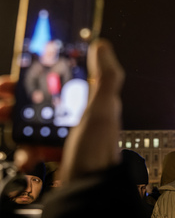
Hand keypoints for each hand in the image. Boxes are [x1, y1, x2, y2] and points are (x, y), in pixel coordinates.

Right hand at [0, 39, 123, 179]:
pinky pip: (34, 145)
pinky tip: (27, 154)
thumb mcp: (104, 108)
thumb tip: (102, 45)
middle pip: (44, 98)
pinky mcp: (56, 151)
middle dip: (20, 96)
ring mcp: (66, 133)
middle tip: (3, 96)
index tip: (21, 69)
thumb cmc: (98, 149)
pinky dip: (26, 148)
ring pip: (34, 120)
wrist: (89, 188)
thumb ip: (106, 77)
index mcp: (90, 101)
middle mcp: (79, 115)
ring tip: (2, 116)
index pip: (62, 78)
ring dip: (15, 120)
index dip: (41, 72)